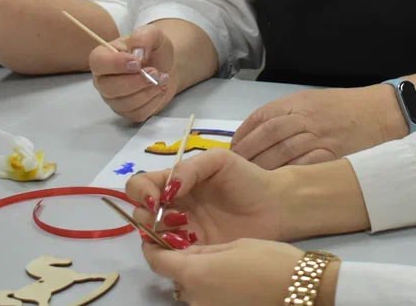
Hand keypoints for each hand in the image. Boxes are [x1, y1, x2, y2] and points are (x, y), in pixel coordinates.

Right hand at [90, 22, 175, 121]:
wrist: (166, 67)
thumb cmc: (153, 50)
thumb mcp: (152, 34)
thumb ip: (143, 37)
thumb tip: (138, 54)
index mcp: (102, 57)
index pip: (98, 63)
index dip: (117, 64)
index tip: (138, 62)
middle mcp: (103, 80)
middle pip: (110, 87)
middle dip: (137, 81)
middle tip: (155, 71)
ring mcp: (113, 98)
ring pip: (125, 103)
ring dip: (148, 91)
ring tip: (162, 78)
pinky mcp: (126, 112)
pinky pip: (137, 113)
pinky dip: (153, 102)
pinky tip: (159, 90)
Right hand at [126, 149, 291, 244]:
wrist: (274, 206)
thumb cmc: (247, 178)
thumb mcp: (218, 161)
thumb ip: (189, 168)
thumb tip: (166, 190)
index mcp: (176, 181)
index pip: (142, 184)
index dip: (141, 192)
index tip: (156, 200)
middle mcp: (174, 206)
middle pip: (140, 212)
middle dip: (146, 216)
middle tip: (166, 218)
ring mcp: (182, 229)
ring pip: (151, 235)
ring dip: (157, 234)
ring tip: (181, 233)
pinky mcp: (194, 250)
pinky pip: (170, 255)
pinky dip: (171, 251)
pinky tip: (189, 245)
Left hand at [143, 239, 337, 305]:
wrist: (301, 289)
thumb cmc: (269, 260)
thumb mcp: (235, 245)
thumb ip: (205, 250)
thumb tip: (186, 251)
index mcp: (194, 273)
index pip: (157, 261)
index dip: (151, 245)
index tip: (153, 233)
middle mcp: (194, 296)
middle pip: (174, 276)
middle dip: (178, 259)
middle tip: (191, 241)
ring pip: (190, 288)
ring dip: (195, 274)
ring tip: (214, 258)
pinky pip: (205, 298)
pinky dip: (208, 286)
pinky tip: (227, 275)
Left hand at [230, 85, 399, 169]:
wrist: (381, 112)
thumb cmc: (344, 107)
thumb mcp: (312, 100)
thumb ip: (286, 113)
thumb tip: (256, 134)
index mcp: (298, 102)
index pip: (261, 118)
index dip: (243, 135)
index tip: (233, 150)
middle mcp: (306, 117)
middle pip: (267, 136)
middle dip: (246, 155)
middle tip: (235, 170)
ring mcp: (320, 137)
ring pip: (282, 153)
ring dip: (262, 168)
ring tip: (250, 180)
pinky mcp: (333, 155)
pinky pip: (304, 166)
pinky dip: (287, 175)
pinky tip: (276, 184)